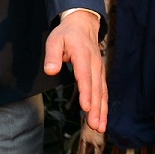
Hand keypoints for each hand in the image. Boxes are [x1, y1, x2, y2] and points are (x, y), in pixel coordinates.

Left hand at [46, 10, 106, 131]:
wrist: (82, 26)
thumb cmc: (66, 34)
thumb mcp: (54, 40)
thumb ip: (52, 55)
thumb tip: (50, 71)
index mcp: (83, 55)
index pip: (85, 76)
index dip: (86, 92)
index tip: (86, 107)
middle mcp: (94, 64)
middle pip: (96, 89)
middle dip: (96, 108)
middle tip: (94, 125)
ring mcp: (99, 70)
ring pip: (102, 93)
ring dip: (102, 111)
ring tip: (100, 127)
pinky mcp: (100, 75)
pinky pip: (103, 92)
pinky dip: (104, 107)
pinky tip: (102, 119)